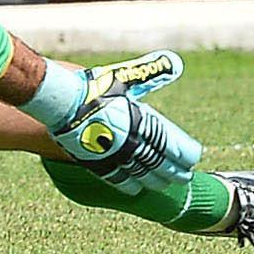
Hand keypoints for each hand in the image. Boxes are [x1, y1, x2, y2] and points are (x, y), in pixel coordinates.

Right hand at [54, 50, 201, 194]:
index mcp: (140, 121)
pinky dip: (128, 184)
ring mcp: (113, 155)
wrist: (60, 102)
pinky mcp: (95, 162)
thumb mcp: (125, 77)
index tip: (194, 158)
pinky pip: (116, 178)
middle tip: (185, 178)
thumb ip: (151, 73)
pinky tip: (136, 189)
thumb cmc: (93, 87)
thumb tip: (176, 63)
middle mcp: (130, 142)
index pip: (169, 142)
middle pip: (158, 161)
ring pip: (140, 173)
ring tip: (165, 186)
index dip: (183, 152)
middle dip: (173, 170)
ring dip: (155, 181)